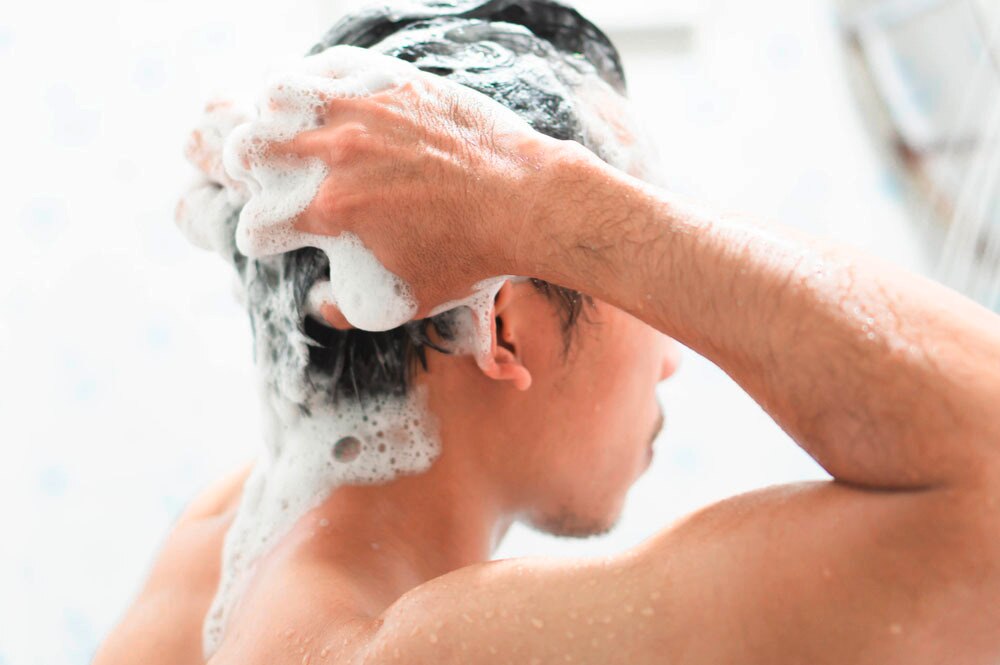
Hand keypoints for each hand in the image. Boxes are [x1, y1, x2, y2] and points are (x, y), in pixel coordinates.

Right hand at [229, 46, 566, 323]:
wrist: (524, 203)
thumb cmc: (468, 258)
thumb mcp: (403, 303)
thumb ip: (346, 308)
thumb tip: (318, 300)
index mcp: (329, 212)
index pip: (258, 225)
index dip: (263, 239)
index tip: (277, 239)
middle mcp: (335, 155)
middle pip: (247, 150)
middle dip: (247, 170)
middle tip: (266, 178)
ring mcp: (362, 111)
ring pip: (277, 96)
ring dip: (271, 118)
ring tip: (284, 128)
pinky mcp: (391, 82)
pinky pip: (329, 65)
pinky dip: (314, 80)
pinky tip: (321, 95)